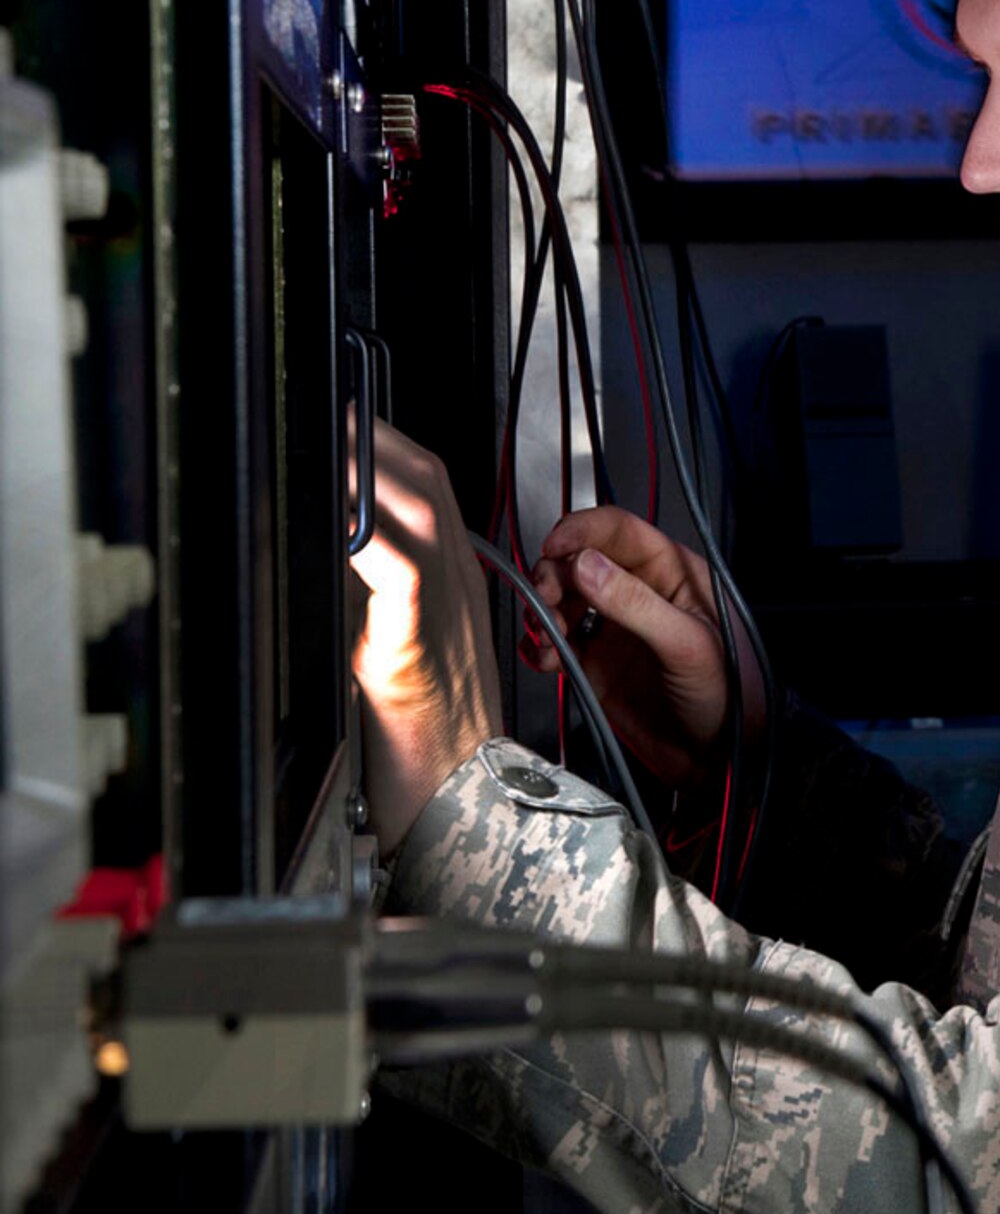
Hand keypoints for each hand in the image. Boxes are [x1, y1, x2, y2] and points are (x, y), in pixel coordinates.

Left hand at [349, 412, 503, 854]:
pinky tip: (340, 517)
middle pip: (428, 480)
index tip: (347, 416)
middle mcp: (457, 586)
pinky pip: (402, 569)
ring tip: (331, 442)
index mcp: (454, 583)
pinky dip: (368, 533)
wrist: (461, 802)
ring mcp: (443, 612)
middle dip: (378, 436)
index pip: (429, 486)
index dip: (388, 443)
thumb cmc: (428, 740)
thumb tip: (324, 548)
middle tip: (334, 410)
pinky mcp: (417, 645)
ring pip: (419, 510)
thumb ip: (374, 593)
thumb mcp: (397, 645)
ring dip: (370, 469)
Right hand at [526, 507, 762, 788]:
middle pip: (579, 561)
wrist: (722, 761)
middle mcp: (639, 593)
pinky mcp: (596, 663)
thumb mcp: (688, 644)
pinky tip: (544, 657)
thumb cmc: (731, 695)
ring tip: (547, 638)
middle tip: (546, 602)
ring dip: (543, 611)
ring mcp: (614, 628)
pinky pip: (556, 640)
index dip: (580, 532)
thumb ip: (636, 604)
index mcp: (672, 573)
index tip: (552, 549)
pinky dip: (540, 644)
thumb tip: (585, 564)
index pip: (618, 531)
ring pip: (562, 599)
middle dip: (554, 575)